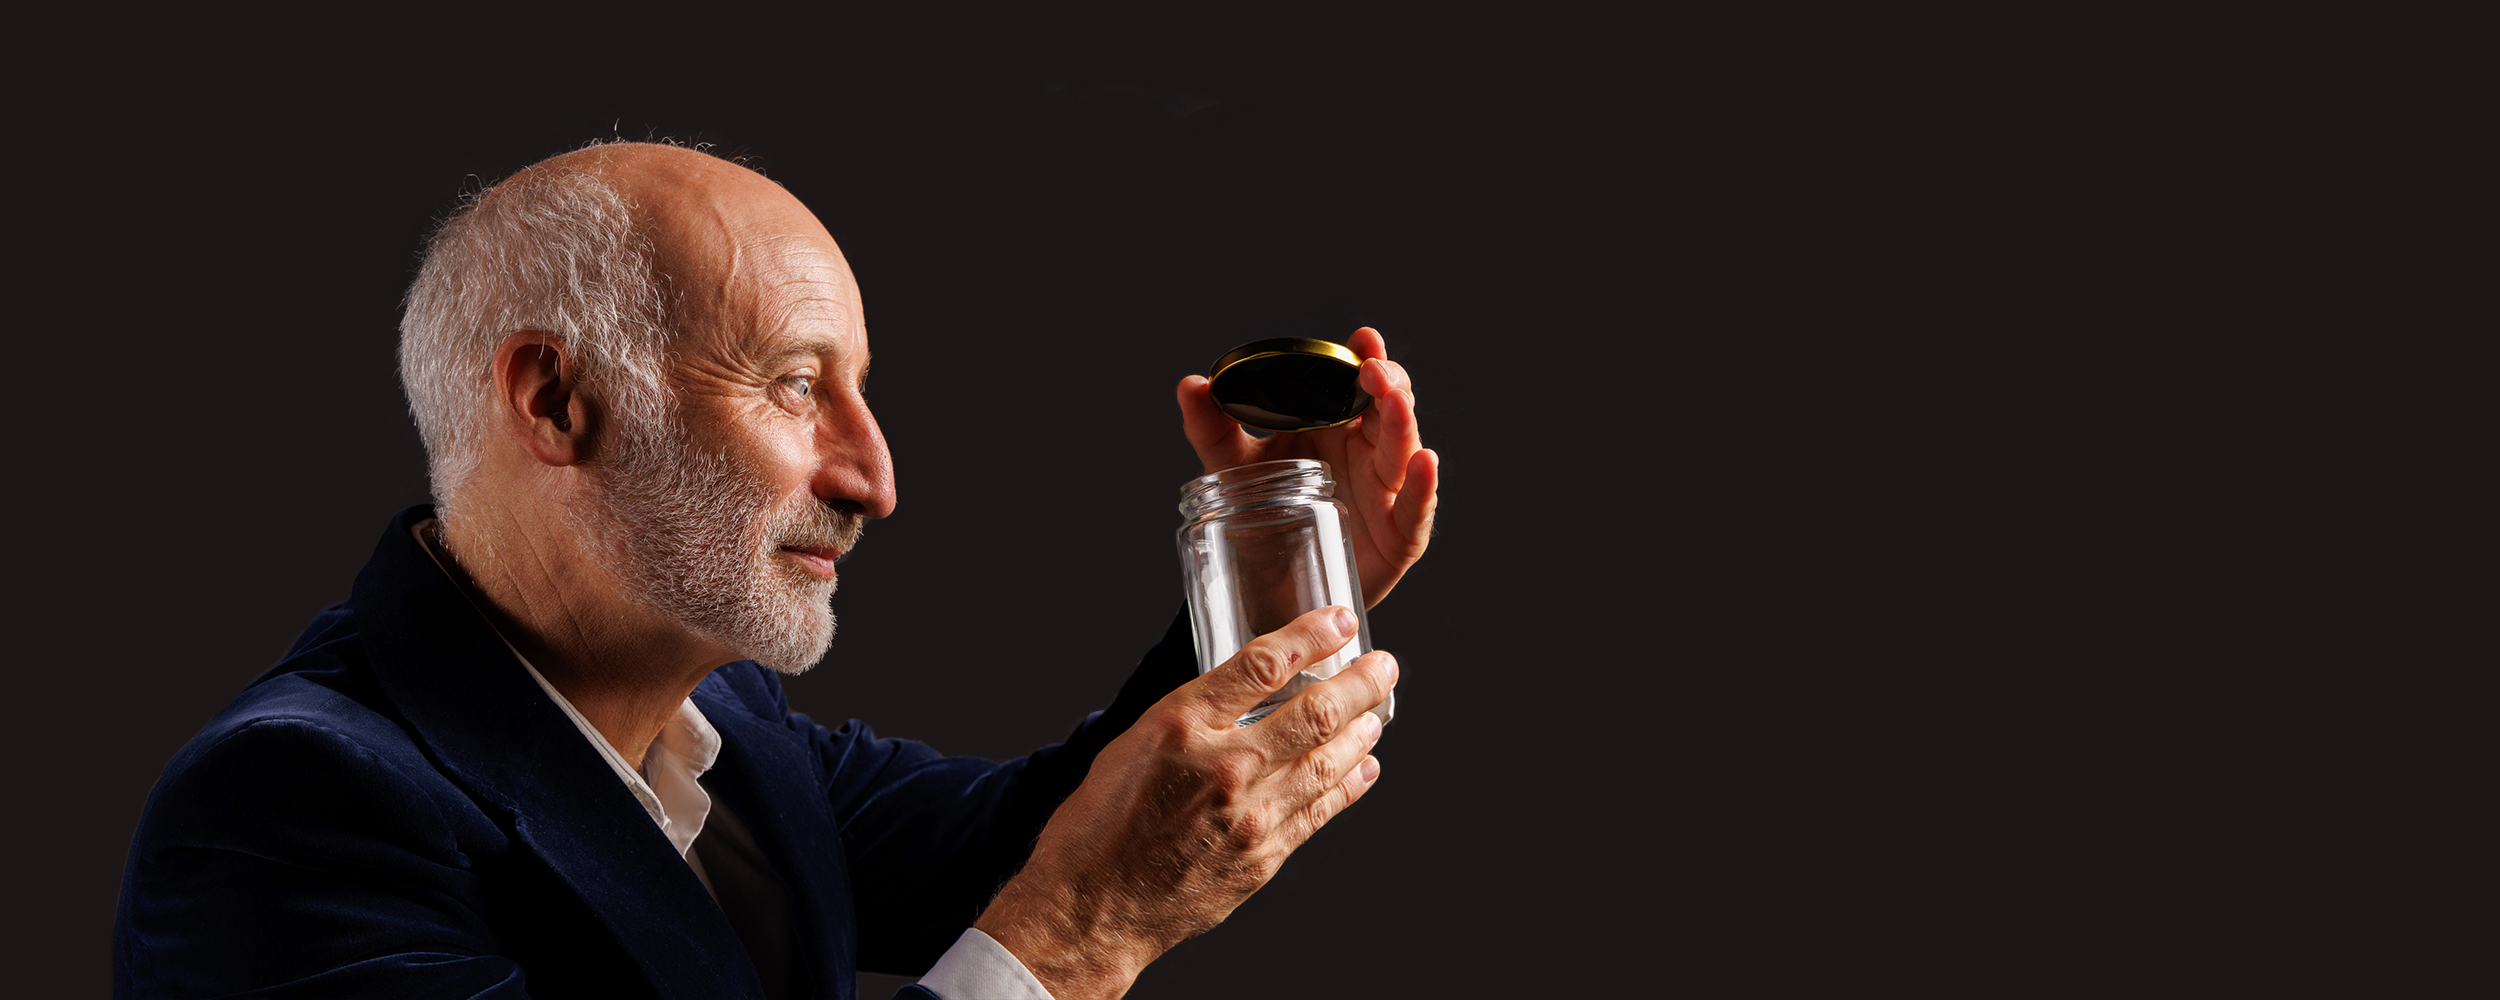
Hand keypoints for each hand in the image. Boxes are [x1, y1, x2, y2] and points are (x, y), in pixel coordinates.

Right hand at [973, 606, 1396, 998]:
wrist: (1091, 908)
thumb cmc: (1099, 825)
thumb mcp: (1132, 743)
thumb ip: (1193, 715)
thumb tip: (1246, 691)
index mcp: (1182, 726)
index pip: (1262, 664)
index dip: (1311, 636)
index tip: (1339, 620)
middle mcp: (1224, 767)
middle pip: (1314, 711)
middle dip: (1359, 682)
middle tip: (1381, 665)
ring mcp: (1250, 816)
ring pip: (1327, 761)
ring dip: (1361, 730)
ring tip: (1376, 711)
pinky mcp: (1263, 856)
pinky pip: (1321, 811)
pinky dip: (1349, 784)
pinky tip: (1364, 767)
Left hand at [1177, 326, 1438, 608]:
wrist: (1271, 592)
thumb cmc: (1264, 521)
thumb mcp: (1233, 469)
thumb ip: (1212, 429)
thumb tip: (1190, 387)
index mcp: (1336, 427)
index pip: (1357, 383)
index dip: (1365, 358)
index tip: (1363, 338)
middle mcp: (1367, 453)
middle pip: (1389, 409)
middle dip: (1388, 384)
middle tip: (1372, 370)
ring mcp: (1386, 493)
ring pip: (1403, 452)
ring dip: (1402, 424)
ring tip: (1394, 402)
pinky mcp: (1398, 535)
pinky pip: (1415, 508)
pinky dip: (1422, 486)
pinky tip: (1424, 463)